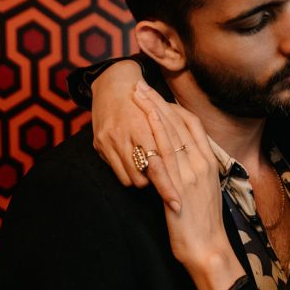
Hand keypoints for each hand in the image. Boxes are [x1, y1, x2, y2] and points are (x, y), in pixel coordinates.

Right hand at [89, 62, 180, 206]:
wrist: (114, 84)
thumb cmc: (146, 102)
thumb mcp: (162, 115)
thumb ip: (174, 139)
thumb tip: (190, 166)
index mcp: (144, 127)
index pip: (157, 166)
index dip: (167, 188)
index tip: (177, 205)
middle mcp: (125, 135)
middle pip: (143, 176)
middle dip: (159, 186)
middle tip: (171, 193)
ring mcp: (110, 141)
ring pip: (131, 179)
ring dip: (144, 180)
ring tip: (154, 174)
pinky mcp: (99, 145)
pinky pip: (118, 173)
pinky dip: (131, 175)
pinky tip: (138, 167)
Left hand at [133, 82, 244, 289]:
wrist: (208, 248)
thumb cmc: (203, 224)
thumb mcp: (202, 191)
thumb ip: (192, 172)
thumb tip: (179, 161)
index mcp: (208, 162)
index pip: (192, 124)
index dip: (173, 107)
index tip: (158, 94)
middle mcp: (201, 162)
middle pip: (178, 123)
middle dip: (158, 102)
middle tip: (141, 85)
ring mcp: (190, 173)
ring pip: (169, 133)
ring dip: (151, 111)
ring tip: (136, 95)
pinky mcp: (177, 186)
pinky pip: (164, 154)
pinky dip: (152, 135)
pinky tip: (139, 122)